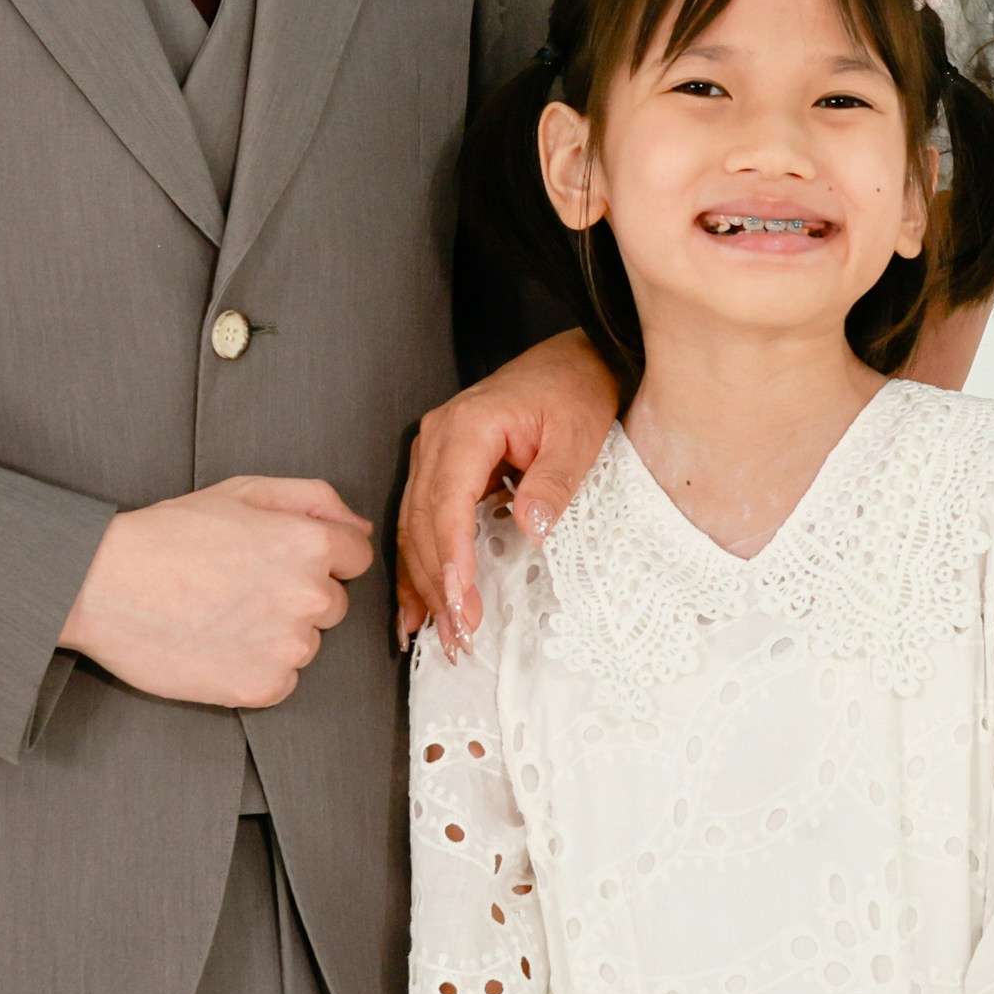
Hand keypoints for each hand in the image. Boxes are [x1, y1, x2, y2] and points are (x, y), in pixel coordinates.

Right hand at [58, 477, 371, 707]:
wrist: (103, 585)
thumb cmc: (168, 534)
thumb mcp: (242, 491)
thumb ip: (313, 498)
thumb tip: (358, 527)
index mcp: (309, 543)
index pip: (355, 558)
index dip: (318, 557)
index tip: (277, 561)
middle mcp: (309, 596)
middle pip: (333, 604)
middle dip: (298, 596)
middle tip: (240, 587)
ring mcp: (287, 646)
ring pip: (307, 644)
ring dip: (277, 635)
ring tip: (221, 615)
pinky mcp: (263, 686)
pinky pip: (282, 681)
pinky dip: (256, 670)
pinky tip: (217, 646)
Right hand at [397, 334, 623, 649]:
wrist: (575, 358)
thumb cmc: (576, 388)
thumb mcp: (578, 434)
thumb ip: (554, 482)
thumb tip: (532, 528)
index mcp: (468, 426)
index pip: (447, 502)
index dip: (451, 556)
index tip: (460, 600)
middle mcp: (437, 439)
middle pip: (423, 522)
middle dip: (437, 584)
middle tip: (459, 635)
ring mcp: (432, 452)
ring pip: (414, 528)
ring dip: (424, 584)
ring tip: (440, 634)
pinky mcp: (440, 467)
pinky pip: (421, 521)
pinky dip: (419, 566)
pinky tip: (417, 607)